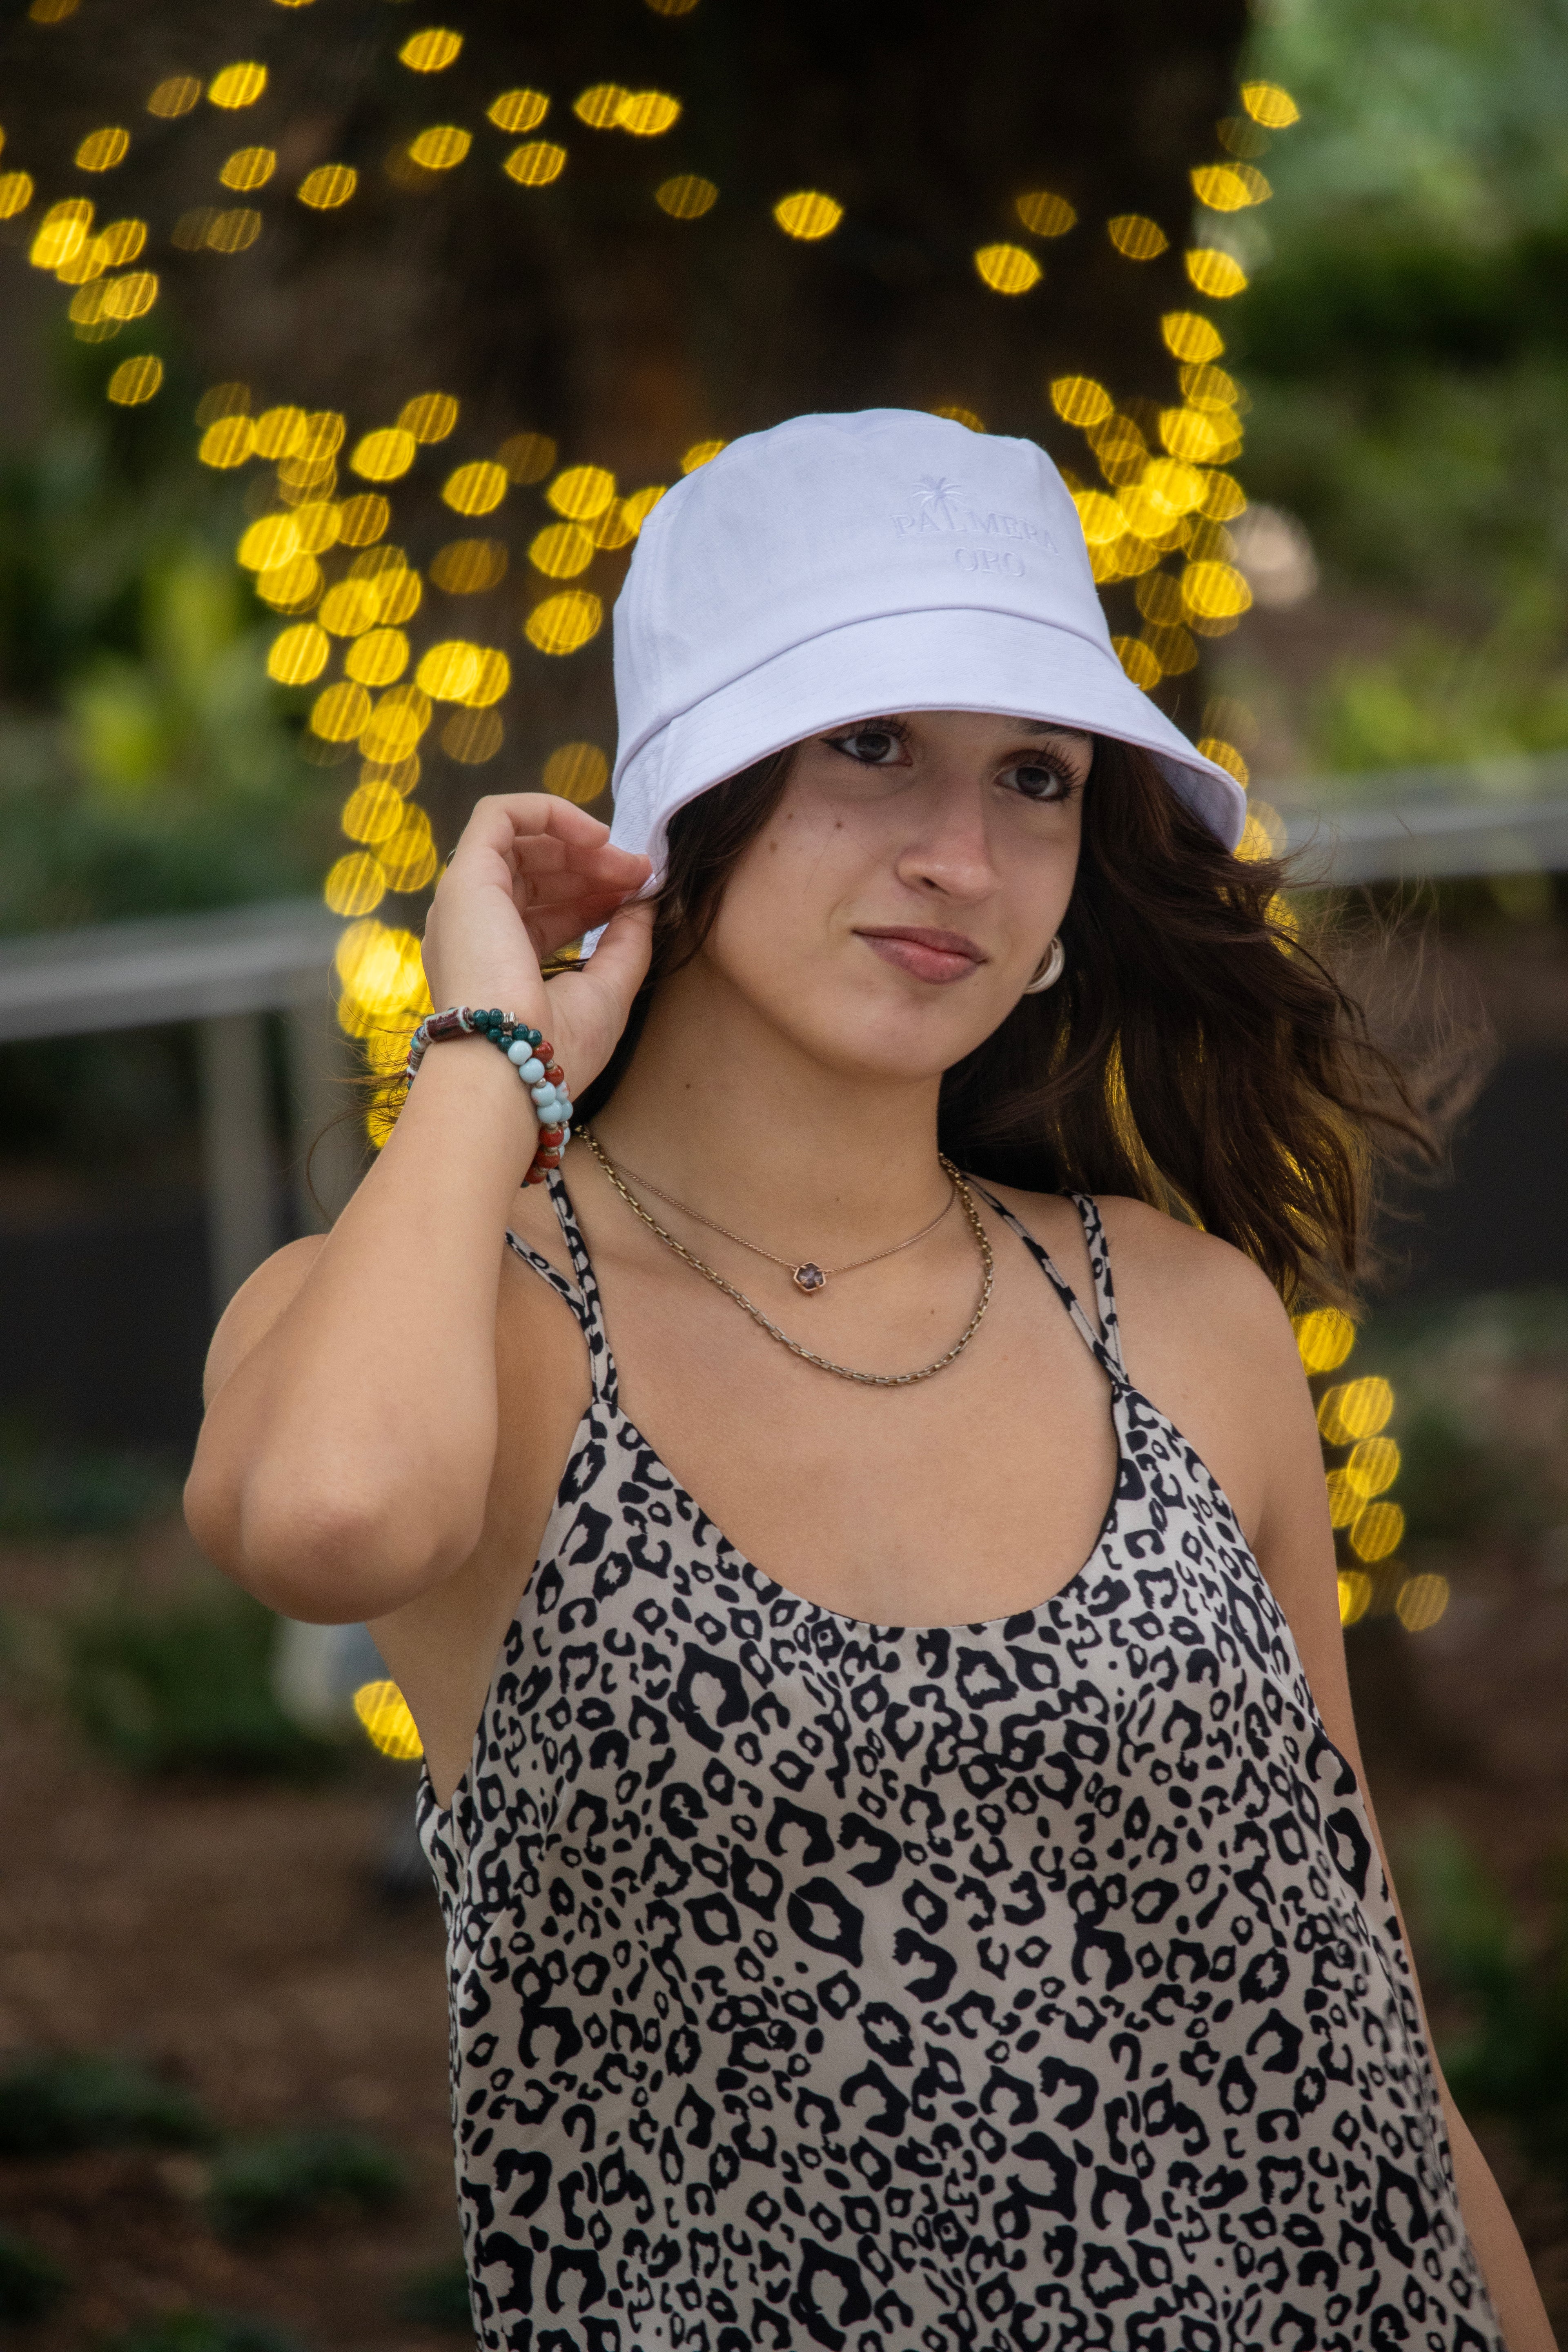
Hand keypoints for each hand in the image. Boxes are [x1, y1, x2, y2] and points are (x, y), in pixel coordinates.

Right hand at [422, 793, 653, 1093]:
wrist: (512, 1065)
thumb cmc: (555, 1046)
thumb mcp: (607, 991)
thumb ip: (626, 944)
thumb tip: (645, 903)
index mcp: (497, 960)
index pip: (547, 908)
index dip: (596, 893)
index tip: (638, 895)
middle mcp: (475, 928)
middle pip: (537, 872)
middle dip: (595, 866)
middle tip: (640, 874)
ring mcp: (466, 901)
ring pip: (521, 841)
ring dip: (580, 844)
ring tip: (626, 862)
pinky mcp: (466, 877)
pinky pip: (500, 815)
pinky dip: (550, 812)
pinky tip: (595, 837)